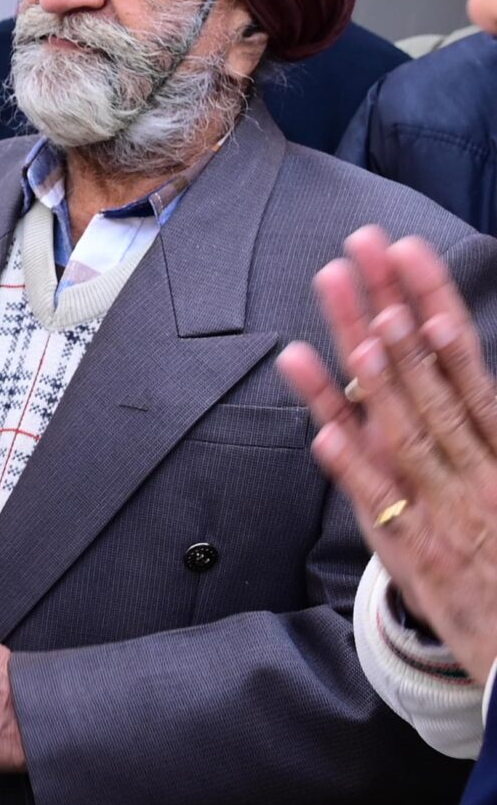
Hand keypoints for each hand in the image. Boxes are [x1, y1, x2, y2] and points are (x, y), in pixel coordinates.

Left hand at [278, 225, 496, 682]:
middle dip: (391, 311)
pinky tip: (323, 423)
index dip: (435, 307)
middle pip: (427, 378)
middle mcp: (477, 468)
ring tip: (349, 321)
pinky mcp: (414, 550)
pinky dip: (351, 461)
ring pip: (404, 429)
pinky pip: (378, 499)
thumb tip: (456, 369)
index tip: (407, 258)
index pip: (465, 363)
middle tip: (358, 254)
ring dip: (373, 374)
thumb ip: (485, 424)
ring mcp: (445, 507)